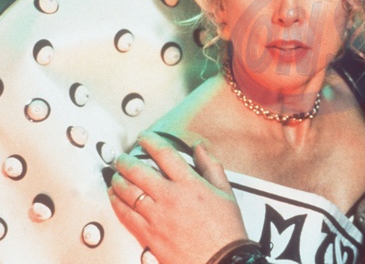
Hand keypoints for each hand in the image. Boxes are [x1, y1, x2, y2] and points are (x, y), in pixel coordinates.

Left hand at [108, 131, 246, 263]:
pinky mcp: (148, 234)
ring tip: (116, 175)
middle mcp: (170, 197)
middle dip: (126, 160)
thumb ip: (211, 165)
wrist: (221, 261)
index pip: (164, 154)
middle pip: (139, 171)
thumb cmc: (225, 230)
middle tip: (122, 157)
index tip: (144, 137)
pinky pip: (125, 214)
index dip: (151, 141)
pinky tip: (114, 196)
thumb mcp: (225, 191)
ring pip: (128, 191)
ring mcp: (156, 216)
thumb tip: (200, 147)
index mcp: (190, 184)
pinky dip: (116, 202)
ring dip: (118, 179)